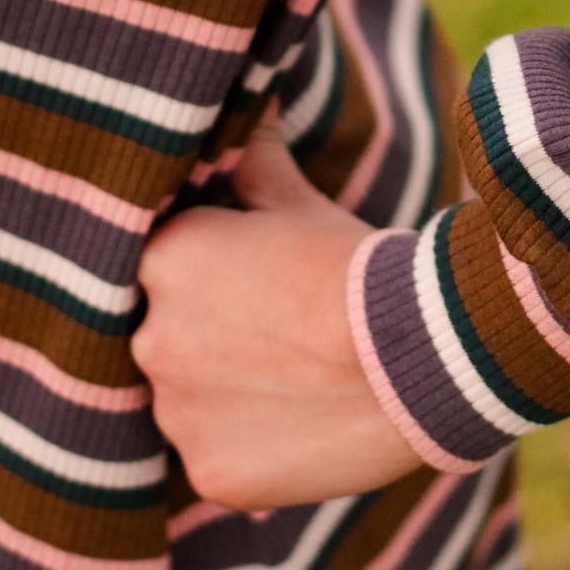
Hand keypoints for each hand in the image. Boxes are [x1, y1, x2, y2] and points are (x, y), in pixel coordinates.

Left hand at [131, 109, 424, 509]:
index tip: (253, 288)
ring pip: (186, 404)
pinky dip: (250, 447)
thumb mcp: (300, 202)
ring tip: (296, 382)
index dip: (209, 281)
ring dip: (225, 396)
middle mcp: (149, 335)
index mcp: (161, 260)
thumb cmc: (357, 265)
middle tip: (280, 336)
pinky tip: (301, 425)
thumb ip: (257, 158)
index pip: (161, 271)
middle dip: (211, 339)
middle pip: (166, 339)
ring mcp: (176, 411)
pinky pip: (216, 458)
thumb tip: (256, 98)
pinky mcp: (209, 471)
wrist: (420, 349)